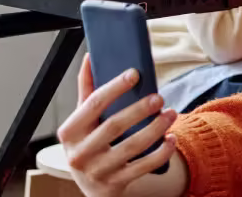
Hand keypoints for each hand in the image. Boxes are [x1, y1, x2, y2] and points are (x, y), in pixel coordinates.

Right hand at [57, 55, 186, 196]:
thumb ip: (87, 90)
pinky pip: (143, 167)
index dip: (115, 87)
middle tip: (159, 96)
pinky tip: (171, 138)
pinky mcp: (116, 183)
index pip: (93, 104)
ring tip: (171, 113)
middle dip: (139, 109)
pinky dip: (161, 152)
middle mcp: (80, 153)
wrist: (93, 184)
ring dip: (155, 128)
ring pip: (131, 147)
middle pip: (113, 126)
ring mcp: (97, 170)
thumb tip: (90, 57)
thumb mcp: (83, 120)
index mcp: (69, 132)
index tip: (135, 73)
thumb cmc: (89, 142)